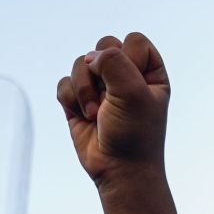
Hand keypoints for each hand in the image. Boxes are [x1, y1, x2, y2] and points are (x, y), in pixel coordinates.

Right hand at [57, 33, 169, 189]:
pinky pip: (65, 83)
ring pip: (81, 63)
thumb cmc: (135, 134)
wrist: (119, 171)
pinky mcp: (79, 101)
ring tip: (95, 113)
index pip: (134, 41)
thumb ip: (113, 61)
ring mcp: (101, 88)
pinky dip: (70, 99)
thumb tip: (90, 57)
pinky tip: (83, 117)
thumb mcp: (133, 92)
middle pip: (103, 46)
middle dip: (101, 72)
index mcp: (149, 72)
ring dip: (84, 89)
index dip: (129, 57)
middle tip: (110, 98)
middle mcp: (125, 76)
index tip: (134, 86)